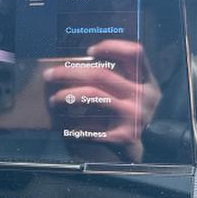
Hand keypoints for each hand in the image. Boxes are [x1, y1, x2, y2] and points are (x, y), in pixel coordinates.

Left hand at [43, 39, 160, 160]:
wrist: (144, 150)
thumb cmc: (130, 115)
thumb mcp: (134, 92)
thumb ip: (118, 76)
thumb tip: (81, 60)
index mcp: (147, 81)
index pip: (134, 53)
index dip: (111, 46)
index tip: (88, 51)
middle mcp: (144, 96)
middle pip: (102, 74)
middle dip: (70, 72)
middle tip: (50, 75)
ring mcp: (135, 116)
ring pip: (92, 95)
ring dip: (66, 95)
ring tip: (53, 99)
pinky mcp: (124, 136)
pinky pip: (91, 126)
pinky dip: (74, 126)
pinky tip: (65, 127)